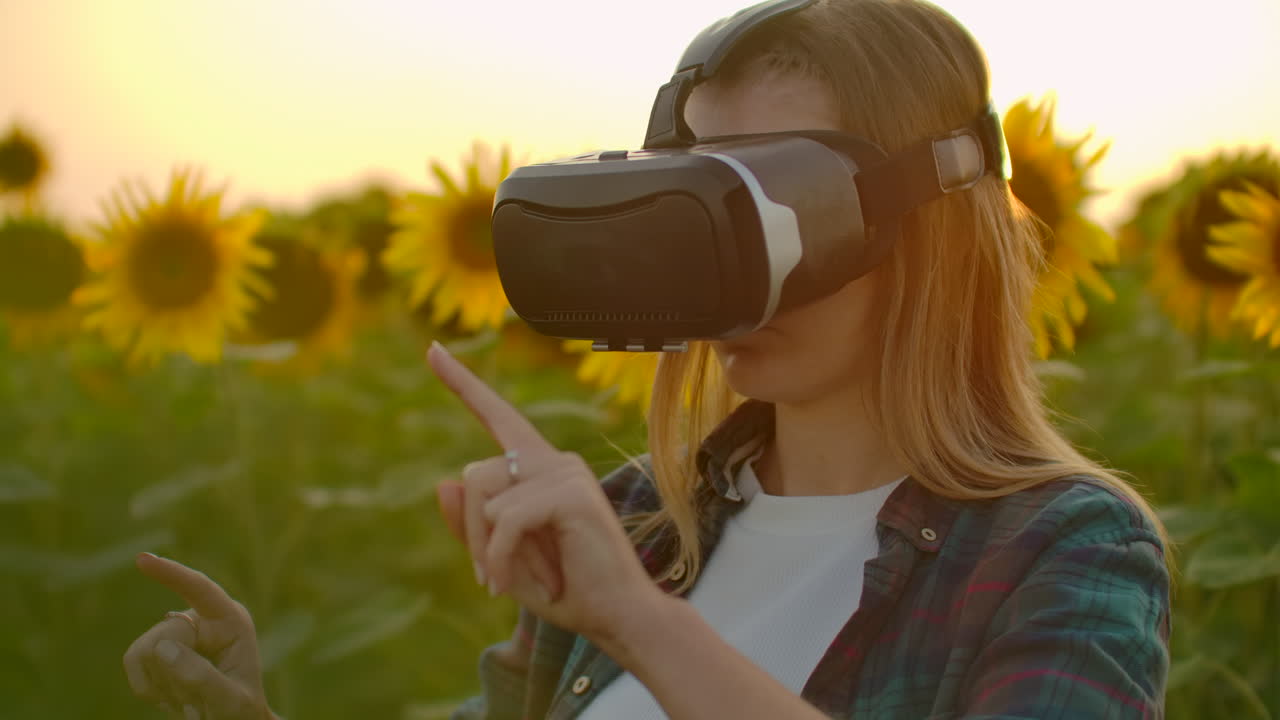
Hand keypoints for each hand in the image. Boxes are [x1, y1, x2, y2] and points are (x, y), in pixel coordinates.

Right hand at [124, 553, 273, 718]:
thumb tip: (161, 646)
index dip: (172, 574)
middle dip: (174, 675)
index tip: (143, 559)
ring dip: (163, 685)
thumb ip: (200, 675)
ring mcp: (177, 633)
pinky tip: (172, 697)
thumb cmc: (240, 710)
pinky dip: (147, 687)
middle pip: (164, 637)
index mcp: (231, 620)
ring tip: (190, 699)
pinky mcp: (156, 649)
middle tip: (199, 701)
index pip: (201, 590)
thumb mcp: (230, 700)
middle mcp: (203, 620)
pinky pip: (132, 662)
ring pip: (144, 651)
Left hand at [428, 341, 667, 648]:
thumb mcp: (503, 558)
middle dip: (470, 532)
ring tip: (511, 582)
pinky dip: (499, 556)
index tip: (432, 351)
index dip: (463, 385)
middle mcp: (555, 462)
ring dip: (486, 548)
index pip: (498, 417)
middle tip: (488, 577)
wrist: (617, 617)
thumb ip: (473, 524)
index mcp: (541, 470)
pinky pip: (507, 518)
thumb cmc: (566, 589)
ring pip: (485, 495)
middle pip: (474, 475)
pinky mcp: (572, 494)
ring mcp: (566, 473)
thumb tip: (442, 482)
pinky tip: (511, 584)